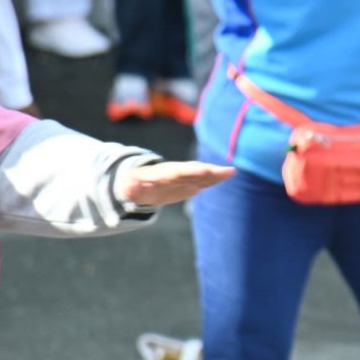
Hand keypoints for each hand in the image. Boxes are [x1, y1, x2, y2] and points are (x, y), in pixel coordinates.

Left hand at [115, 161, 232, 207]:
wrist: (137, 181)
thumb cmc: (132, 186)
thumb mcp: (129, 188)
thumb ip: (131, 189)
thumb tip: (128, 189)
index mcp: (163, 174)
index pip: (179, 173)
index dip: (192, 172)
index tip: (205, 170)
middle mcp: (176, 173)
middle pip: (194, 171)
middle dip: (210, 171)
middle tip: (227, 170)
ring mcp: (183, 177)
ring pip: (201, 175)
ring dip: (216, 174)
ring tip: (232, 171)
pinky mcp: (188, 182)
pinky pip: (203, 180)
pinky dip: (215, 178)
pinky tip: (228, 175)